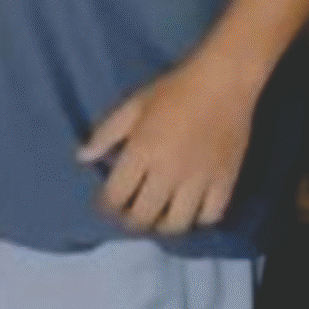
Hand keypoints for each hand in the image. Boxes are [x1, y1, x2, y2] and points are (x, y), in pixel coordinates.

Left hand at [79, 47, 261, 236]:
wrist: (224, 82)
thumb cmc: (174, 91)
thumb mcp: (133, 106)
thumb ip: (106, 134)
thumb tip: (83, 157)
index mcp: (141, 152)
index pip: (116, 196)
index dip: (107, 207)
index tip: (106, 206)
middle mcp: (168, 172)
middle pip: (144, 217)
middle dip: (131, 221)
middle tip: (130, 216)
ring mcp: (199, 180)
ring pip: (177, 224)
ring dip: (163, 225)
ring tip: (159, 217)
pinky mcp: (226, 181)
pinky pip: (211, 216)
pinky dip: (199, 219)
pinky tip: (191, 210)